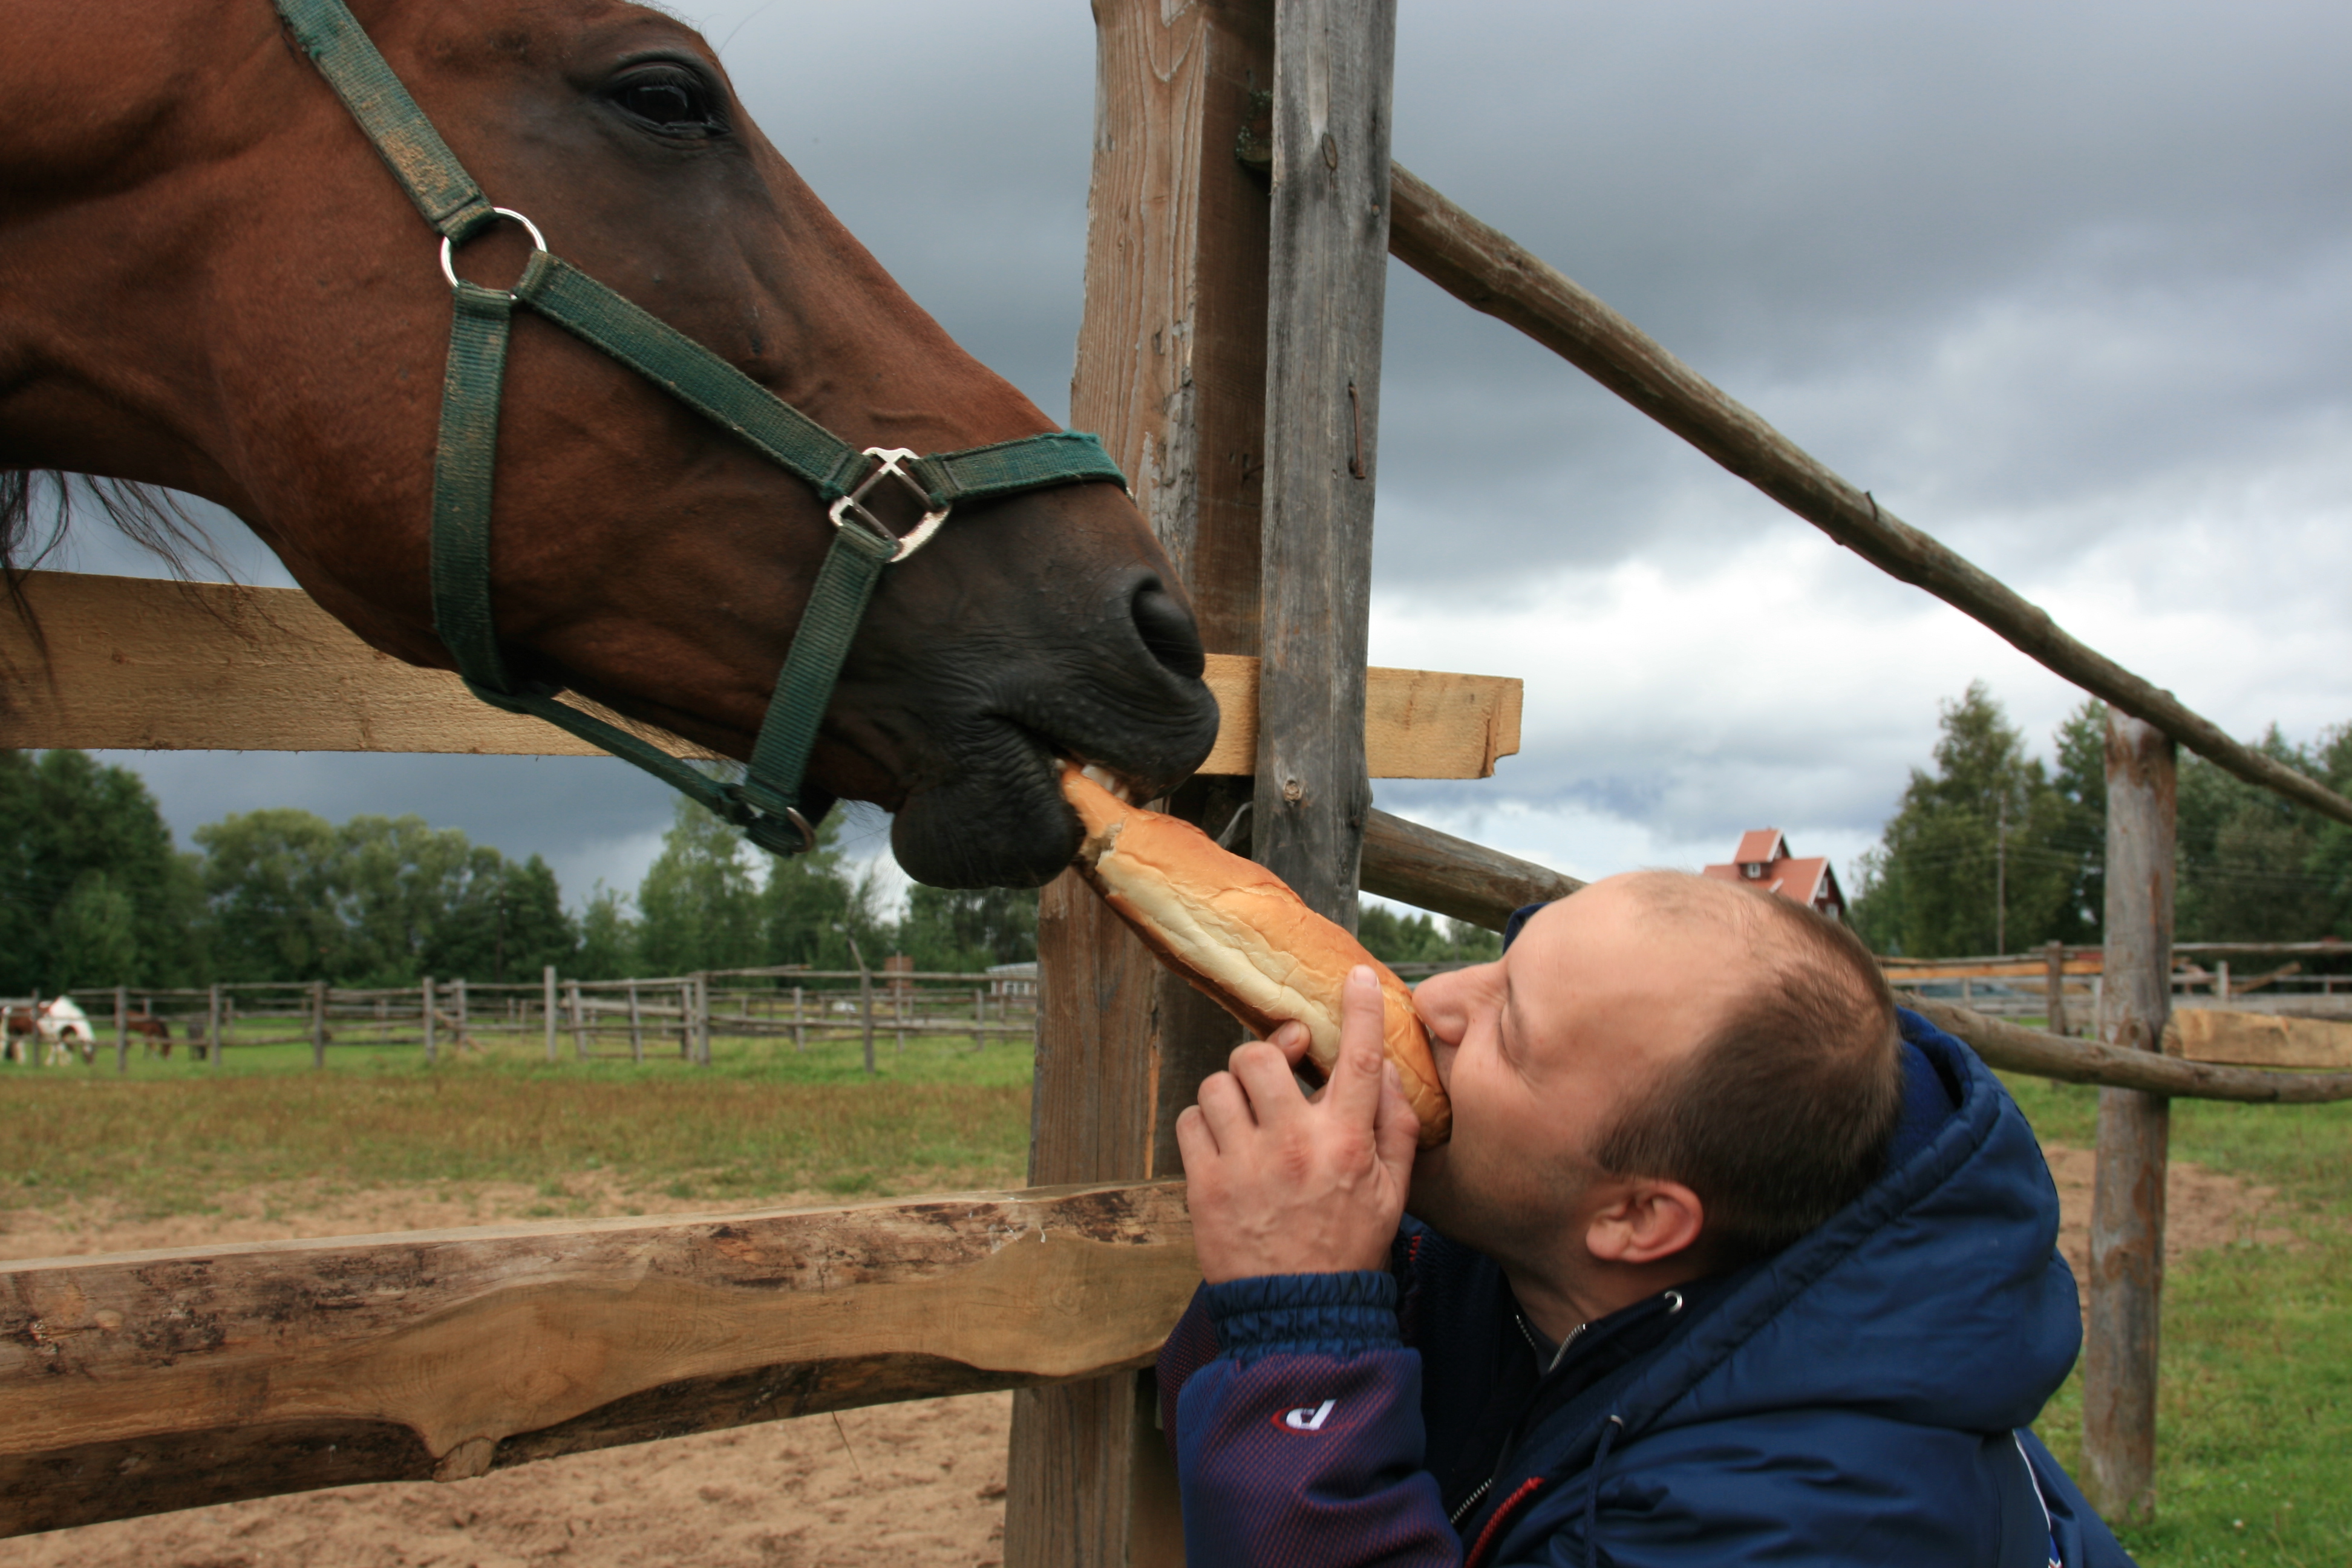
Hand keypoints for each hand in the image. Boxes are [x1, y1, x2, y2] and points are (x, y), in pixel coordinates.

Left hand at [1175, 965, 1420, 1282]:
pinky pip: (1189, 1121)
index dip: (1360, 1011)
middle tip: (1276, 1067)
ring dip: (1231, 1092)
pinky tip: (1223, 1145)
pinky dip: (1202, 1124)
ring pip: (1218, 1084)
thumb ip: (1395, 1127)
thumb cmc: (1348, 1249)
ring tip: (1247, 1117)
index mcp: (1346, 1145)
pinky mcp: (1205, 1185)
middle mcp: (1295, 1146)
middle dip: (1265, 1054)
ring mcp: (1245, 1164)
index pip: (1358, 1060)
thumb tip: (1387, 1071)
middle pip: (1261, 1056)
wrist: (1299, 1315)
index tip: (1358, 978)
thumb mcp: (1393, 1192)